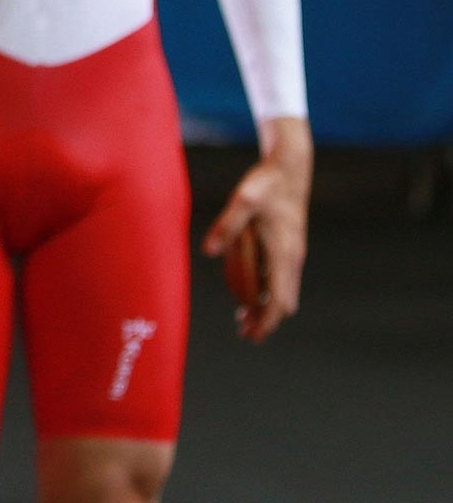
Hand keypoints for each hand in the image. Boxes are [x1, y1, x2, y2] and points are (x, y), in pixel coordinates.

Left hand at [201, 116, 311, 343]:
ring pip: (284, 290)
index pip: (279, 299)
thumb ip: (226, 225)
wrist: (289, 166)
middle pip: (284, 301)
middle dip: (266, 320)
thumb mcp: (242, 200)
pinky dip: (269, 290)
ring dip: (267, 306)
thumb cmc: (265, 183)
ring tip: (243, 318)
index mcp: (284, 252)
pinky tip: (250, 289)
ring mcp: (293, 252)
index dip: (267, 320)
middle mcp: (293, 257)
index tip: (253, 335)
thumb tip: (208, 251)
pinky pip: (281, 277)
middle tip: (244, 333)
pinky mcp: (290, 245)